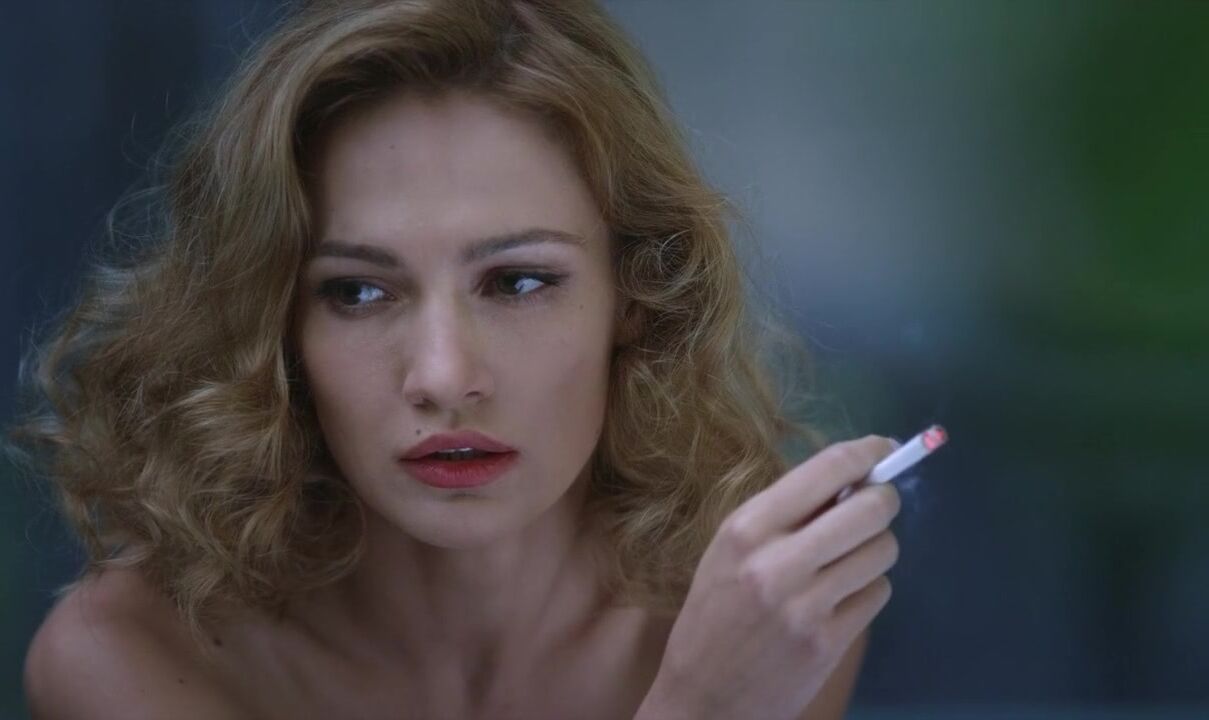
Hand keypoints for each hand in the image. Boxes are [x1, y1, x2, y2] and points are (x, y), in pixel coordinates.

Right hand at [643, 436, 901, 719]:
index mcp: (746, 528)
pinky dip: (868, 591)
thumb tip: (850, 479)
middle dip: (884, 501)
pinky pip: (878, 594)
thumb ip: (783, 515)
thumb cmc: (715, 613)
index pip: (826, 470)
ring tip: (848, 560)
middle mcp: (778, 562)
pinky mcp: (829, 642)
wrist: (704, 698)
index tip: (885, 450)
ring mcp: (807, 605)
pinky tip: (840, 600)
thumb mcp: (729, 551)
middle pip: (871, 509)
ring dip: (875, 549)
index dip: (867, 453)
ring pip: (883, 551)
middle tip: (877, 505)